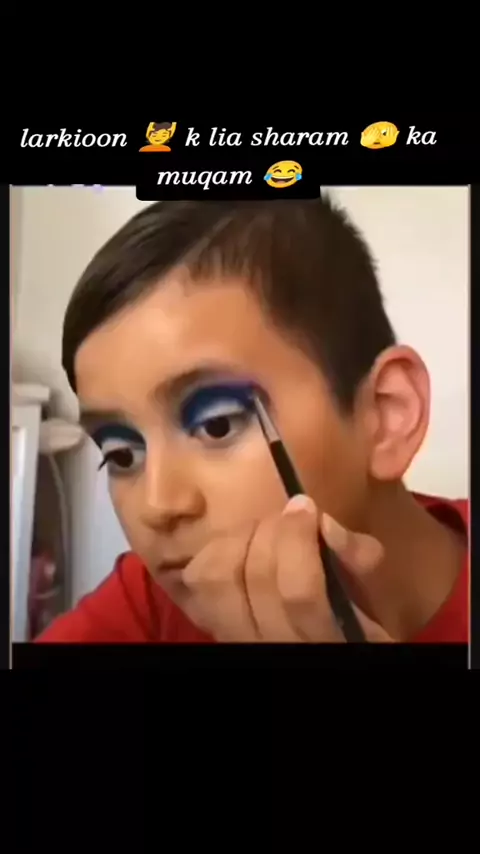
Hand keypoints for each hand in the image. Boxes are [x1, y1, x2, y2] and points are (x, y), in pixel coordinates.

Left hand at [176, 496, 392, 642]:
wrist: (306, 642)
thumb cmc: (349, 619)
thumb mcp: (371, 596)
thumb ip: (358, 560)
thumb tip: (325, 523)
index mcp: (321, 638)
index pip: (299, 592)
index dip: (298, 540)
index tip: (306, 506)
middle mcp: (270, 643)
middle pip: (252, 578)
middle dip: (270, 531)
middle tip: (286, 513)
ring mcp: (234, 635)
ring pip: (214, 578)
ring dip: (237, 538)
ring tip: (261, 528)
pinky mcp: (211, 623)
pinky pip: (196, 580)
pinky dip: (212, 551)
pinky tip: (238, 545)